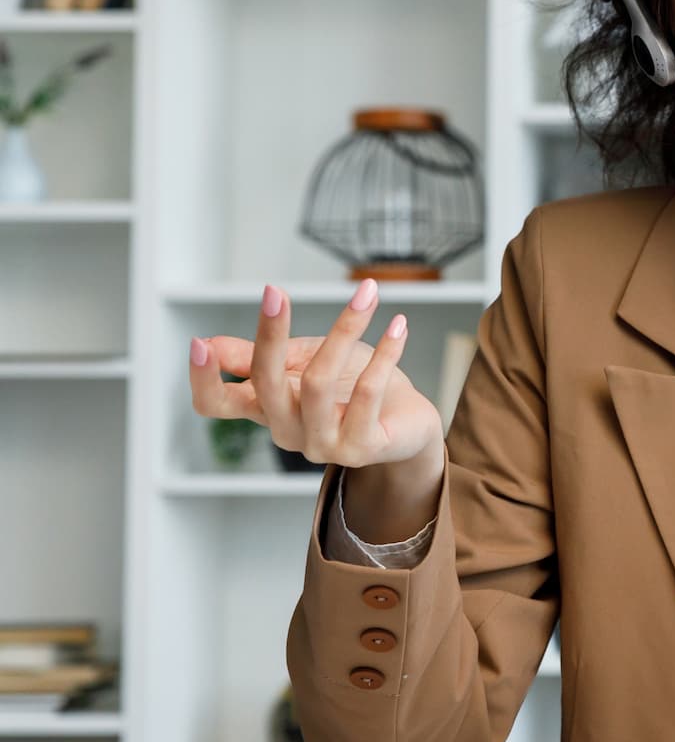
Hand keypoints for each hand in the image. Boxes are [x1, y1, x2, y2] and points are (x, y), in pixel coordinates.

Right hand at [187, 279, 442, 469]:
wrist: (407, 423)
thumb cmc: (350, 385)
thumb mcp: (302, 362)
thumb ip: (259, 354)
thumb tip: (207, 343)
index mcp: (267, 408)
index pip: (216, 404)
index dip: (203, 379)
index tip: (199, 343)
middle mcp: (288, 431)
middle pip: (265, 384)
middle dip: (268, 335)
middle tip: (276, 293)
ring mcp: (323, 445)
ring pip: (318, 383)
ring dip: (344, 330)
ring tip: (367, 295)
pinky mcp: (362, 448)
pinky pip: (368, 393)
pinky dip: (385, 353)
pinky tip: (398, 326)